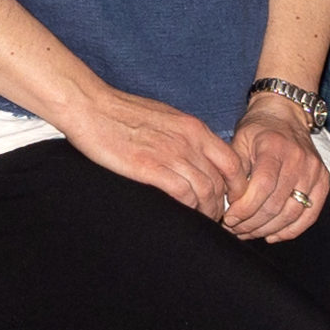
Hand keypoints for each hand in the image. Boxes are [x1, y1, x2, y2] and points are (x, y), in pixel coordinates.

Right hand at [59, 85, 244, 219]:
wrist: (92, 107)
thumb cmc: (122, 113)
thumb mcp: (165, 118)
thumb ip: (183, 136)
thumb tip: (194, 156)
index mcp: (194, 128)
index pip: (232, 162)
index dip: (237, 186)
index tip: (230, 200)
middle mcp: (189, 141)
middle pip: (220, 181)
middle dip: (221, 205)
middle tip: (213, 218)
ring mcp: (171, 154)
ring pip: (205, 191)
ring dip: (206, 211)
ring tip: (199, 222)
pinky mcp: (150, 167)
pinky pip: (183, 194)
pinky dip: (188, 209)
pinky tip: (182, 216)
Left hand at [221, 104, 329, 241]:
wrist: (285, 115)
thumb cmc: (257, 130)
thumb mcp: (239, 140)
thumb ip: (234, 170)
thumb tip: (228, 202)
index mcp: (275, 147)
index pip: (263, 186)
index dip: (245, 208)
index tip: (229, 218)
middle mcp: (299, 159)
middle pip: (276, 203)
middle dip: (252, 222)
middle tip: (234, 230)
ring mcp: (314, 171)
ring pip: (292, 213)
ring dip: (267, 229)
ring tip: (248, 233)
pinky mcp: (323, 181)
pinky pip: (310, 214)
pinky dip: (291, 230)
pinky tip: (272, 235)